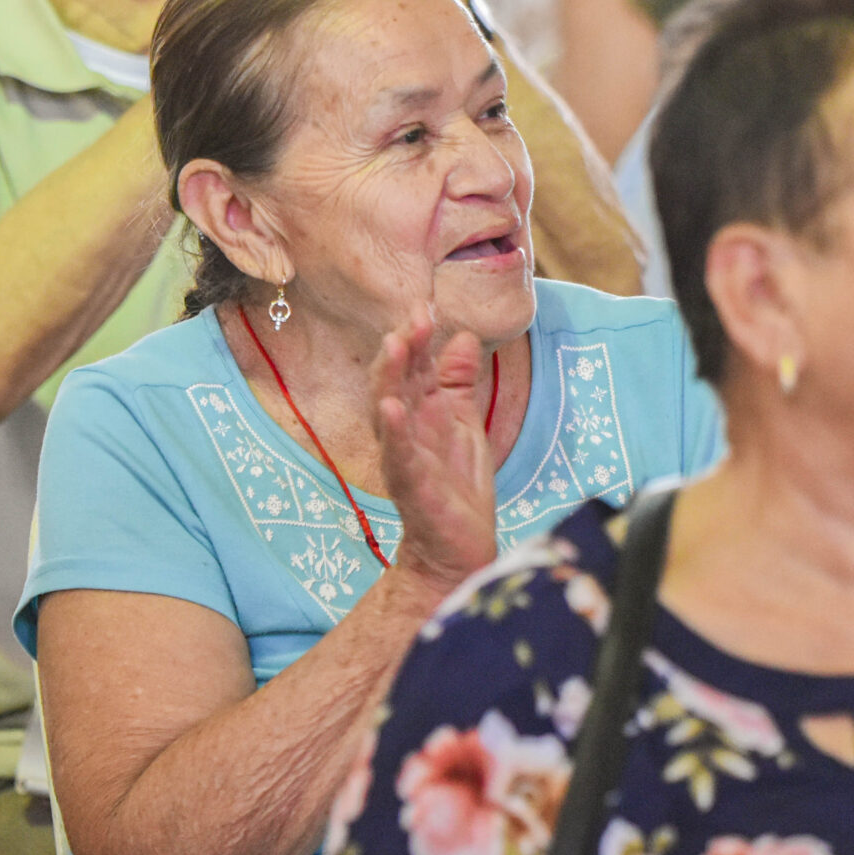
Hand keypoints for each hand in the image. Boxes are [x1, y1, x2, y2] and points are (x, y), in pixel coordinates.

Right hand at [373, 315, 498, 595]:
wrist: (457, 549)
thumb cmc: (456, 486)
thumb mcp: (464, 423)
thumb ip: (458, 381)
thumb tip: (463, 335)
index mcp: (420, 413)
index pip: (414, 367)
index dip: (418, 338)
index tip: (425, 305)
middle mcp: (405, 430)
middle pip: (397, 381)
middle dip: (403, 348)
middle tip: (414, 317)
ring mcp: (404, 457)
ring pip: (389, 412)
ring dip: (389, 378)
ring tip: (394, 346)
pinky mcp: (411, 486)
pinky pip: (399, 456)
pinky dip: (395, 432)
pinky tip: (392, 408)